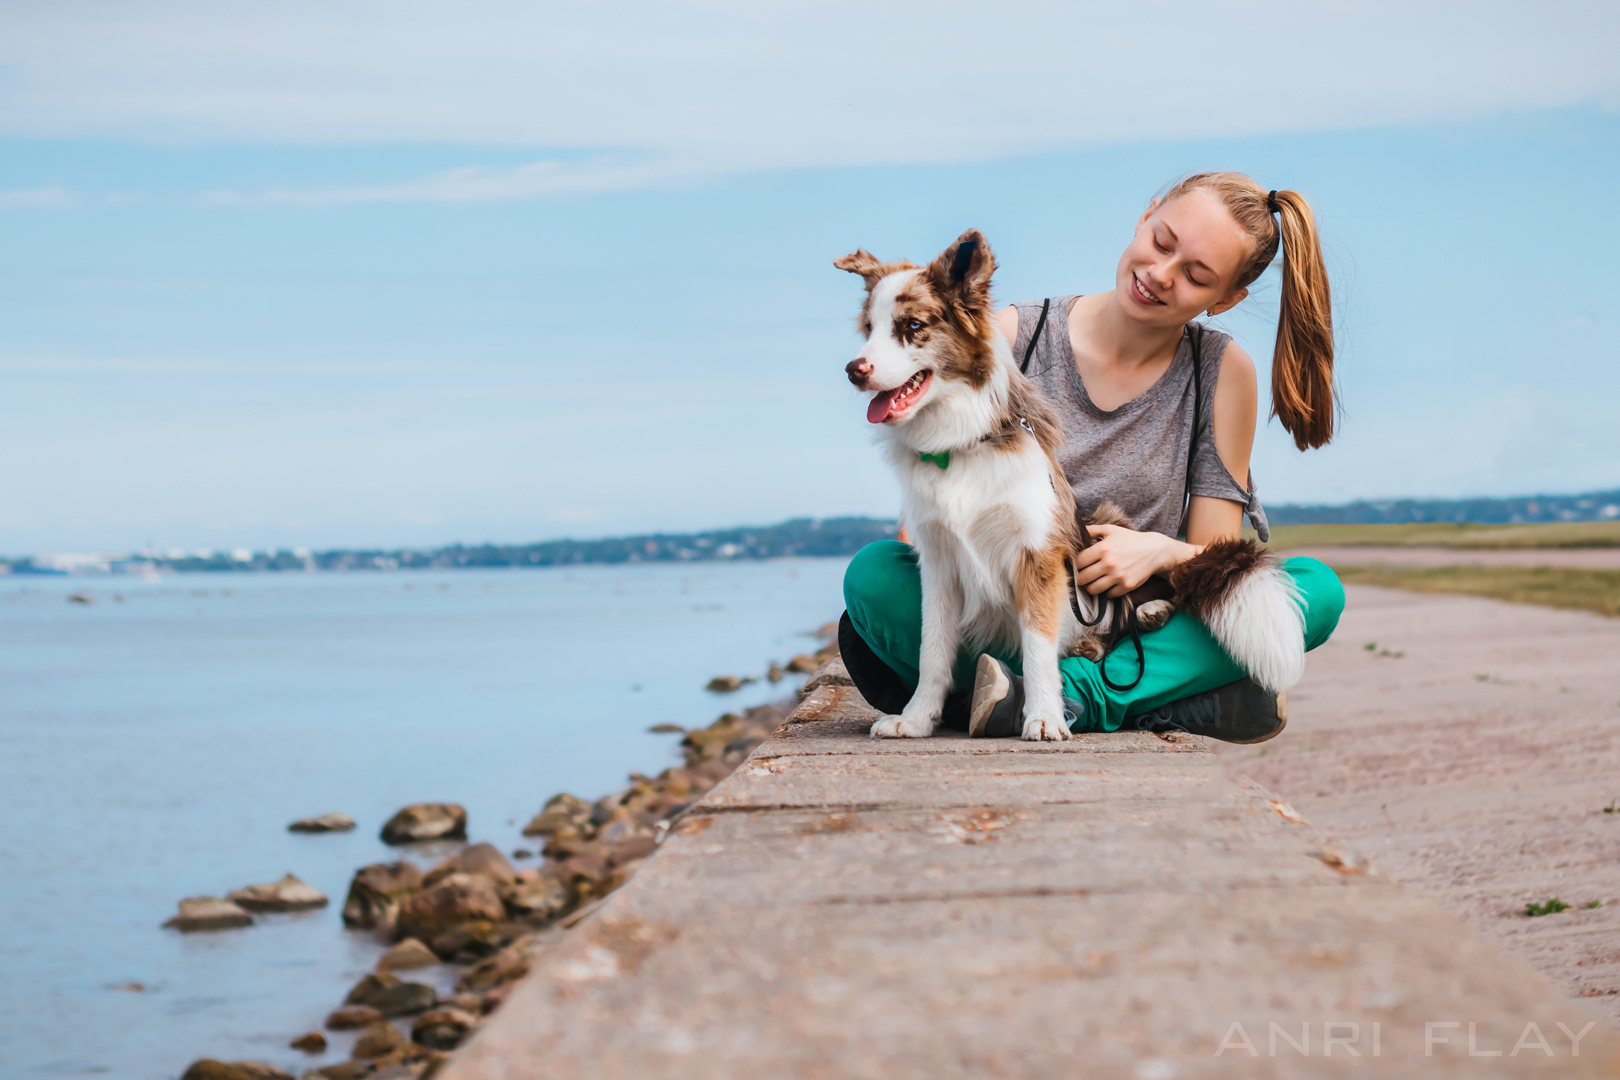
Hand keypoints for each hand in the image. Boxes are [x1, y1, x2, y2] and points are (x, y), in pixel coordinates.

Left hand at [1071, 524, 1185, 597]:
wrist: (1154, 550)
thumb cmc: (1130, 539)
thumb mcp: (1111, 530)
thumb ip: (1092, 530)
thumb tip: (1077, 530)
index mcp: (1103, 548)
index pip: (1079, 562)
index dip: (1076, 565)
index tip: (1079, 565)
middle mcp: (1109, 563)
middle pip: (1083, 578)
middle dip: (1080, 578)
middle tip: (1083, 576)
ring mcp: (1118, 576)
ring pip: (1093, 589)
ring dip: (1091, 587)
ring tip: (1092, 582)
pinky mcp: (1127, 586)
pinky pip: (1109, 594)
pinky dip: (1107, 591)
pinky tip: (1109, 584)